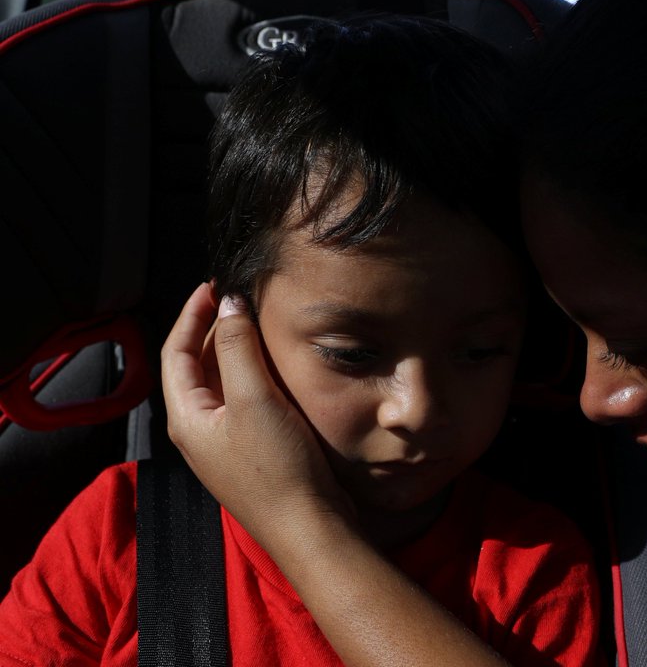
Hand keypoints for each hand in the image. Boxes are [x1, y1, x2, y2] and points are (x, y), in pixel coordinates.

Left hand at [160, 283, 353, 540]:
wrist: (309, 526)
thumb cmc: (278, 469)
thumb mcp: (254, 400)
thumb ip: (237, 349)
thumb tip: (228, 305)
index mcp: (188, 417)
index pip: (174, 352)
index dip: (191, 313)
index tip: (214, 283)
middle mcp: (200, 429)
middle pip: (195, 365)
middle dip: (212, 327)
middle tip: (238, 296)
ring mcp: (226, 441)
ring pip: (221, 381)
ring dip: (233, 348)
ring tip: (256, 320)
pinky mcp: (253, 449)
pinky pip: (244, 398)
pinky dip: (253, 372)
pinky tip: (276, 364)